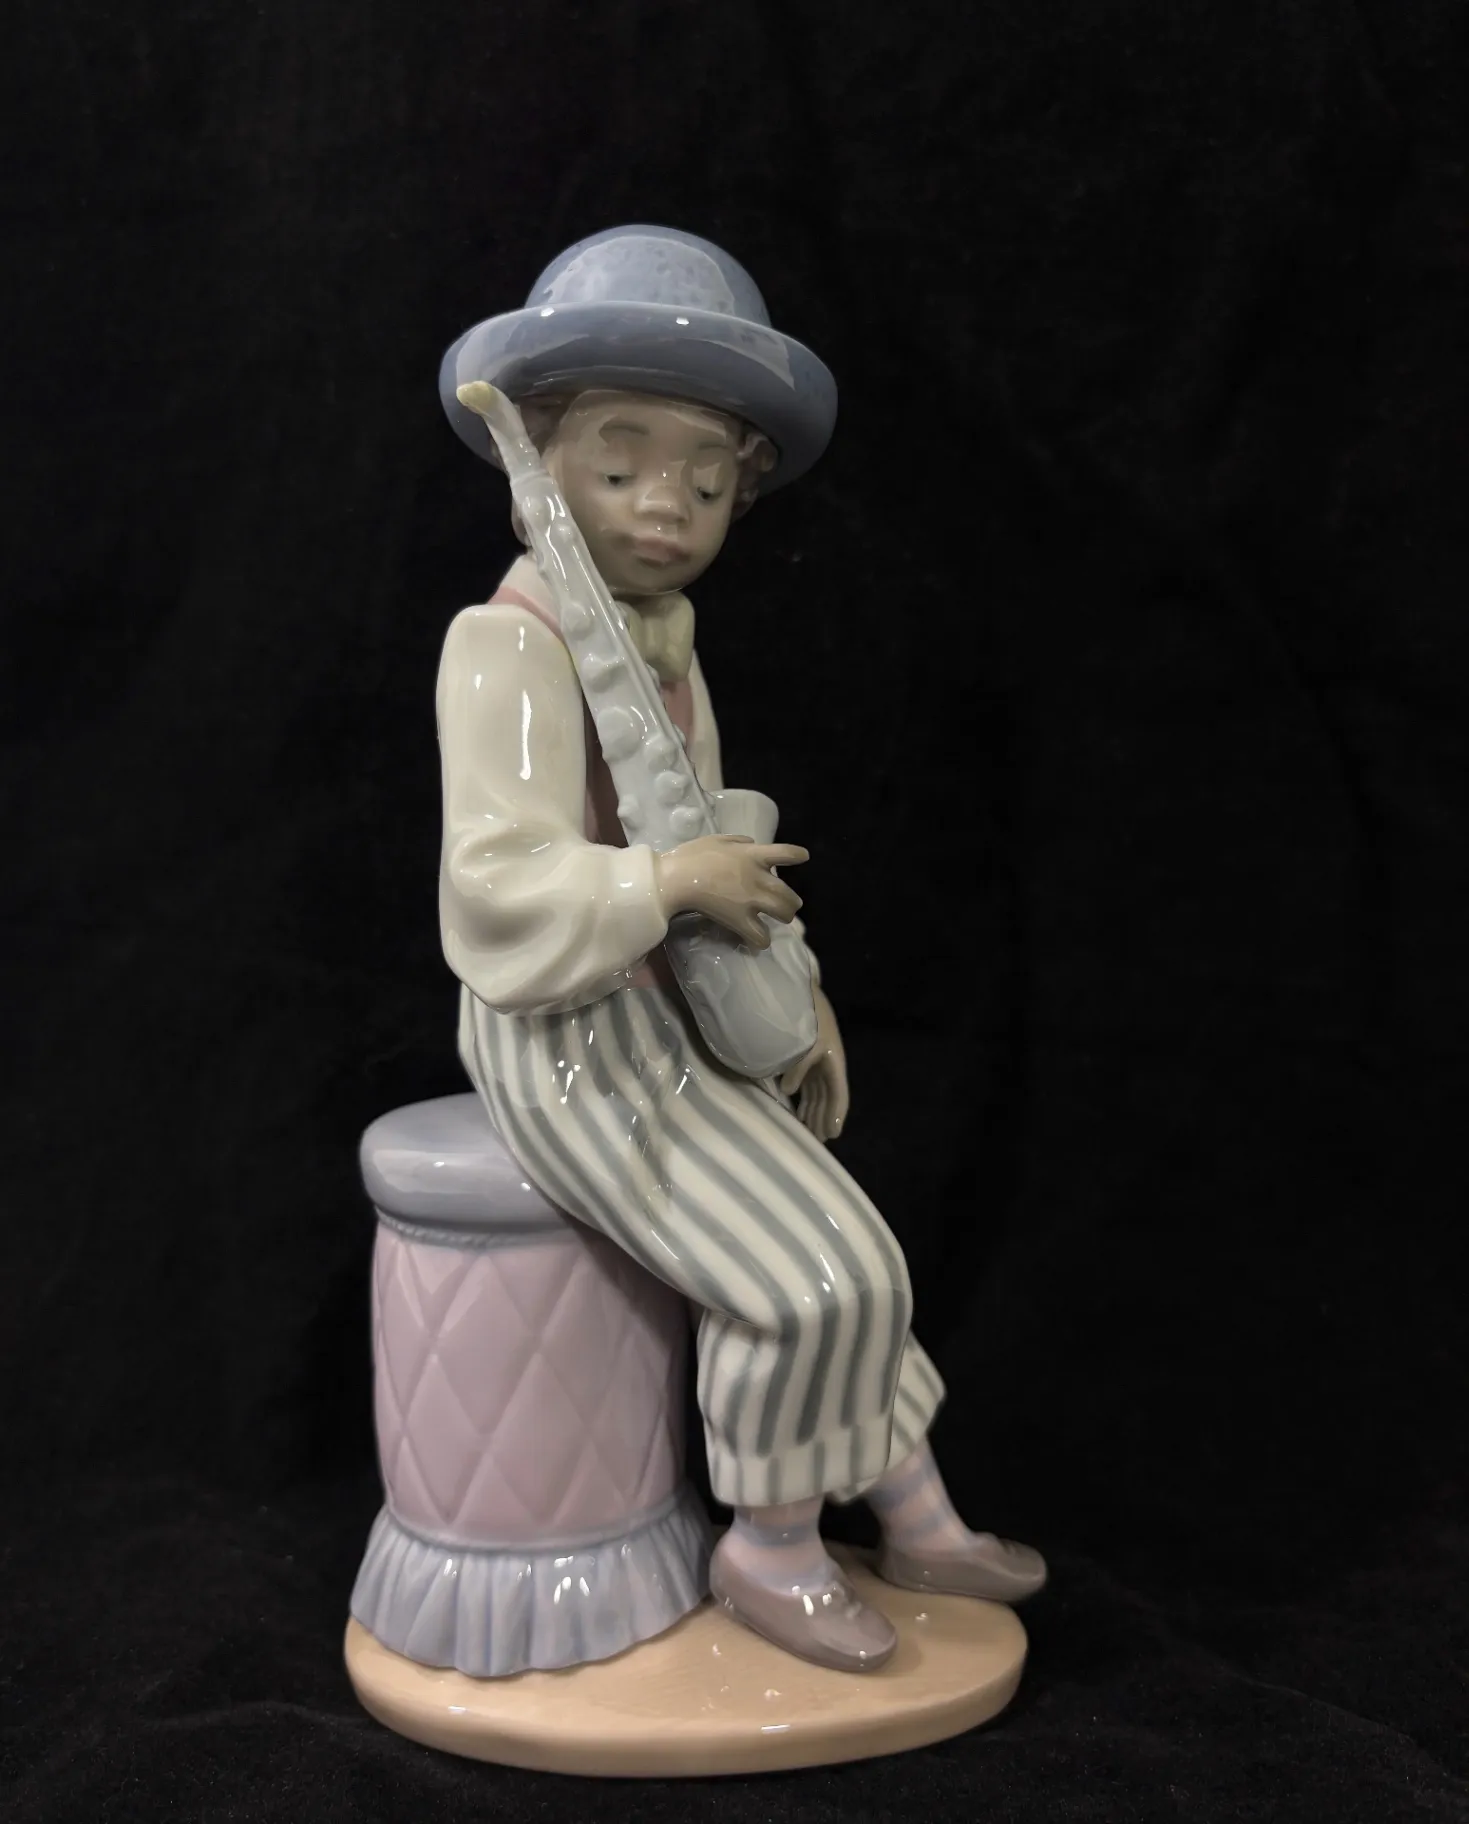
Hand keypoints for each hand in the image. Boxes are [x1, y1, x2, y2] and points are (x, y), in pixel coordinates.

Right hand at [655, 835, 806, 948]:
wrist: (677, 878)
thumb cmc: (692, 856)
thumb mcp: (717, 839)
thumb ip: (738, 841)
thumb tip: (751, 843)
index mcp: (753, 856)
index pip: (785, 853)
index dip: (797, 855)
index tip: (803, 857)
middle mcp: (758, 878)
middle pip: (789, 893)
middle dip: (791, 901)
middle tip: (786, 905)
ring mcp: (752, 900)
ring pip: (784, 913)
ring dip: (784, 917)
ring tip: (776, 920)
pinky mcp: (740, 920)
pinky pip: (761, 936)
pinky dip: (762, 940)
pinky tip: (759, 940)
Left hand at [780, 987, 849, 1141]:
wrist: (802, 995)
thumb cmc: (810, 1019)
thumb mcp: (808, 1042)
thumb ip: (798, 1067)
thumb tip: (787, 1091)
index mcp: (834, 1063)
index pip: (839, 1095)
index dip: (836, 1115)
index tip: (833, 1135)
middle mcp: (829, 1068)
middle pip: (828, 1101)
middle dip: (824, 1120)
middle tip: (818, 1143)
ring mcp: (818, 1066)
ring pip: (818, 1097)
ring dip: (815, 1114)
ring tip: (810, 1134)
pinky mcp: (807, 1063)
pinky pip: (808, 1089)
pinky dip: (805, 1103)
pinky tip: (800, 1114)